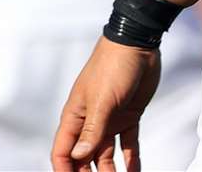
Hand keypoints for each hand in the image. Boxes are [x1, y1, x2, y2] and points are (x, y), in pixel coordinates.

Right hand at [51, 39, 160, 171]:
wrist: (138, 43)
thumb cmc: (113, 65)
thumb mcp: (102, 99)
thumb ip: (92, 129)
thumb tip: (78, 156)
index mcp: (75, 116)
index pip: (63, 151)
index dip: (64, 170)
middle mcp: (90, 121)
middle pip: (84, 158)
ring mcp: (109, 119)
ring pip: (106, 155)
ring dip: (111, 171)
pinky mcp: (128, 116)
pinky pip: (128, 144)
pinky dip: (132, 160)